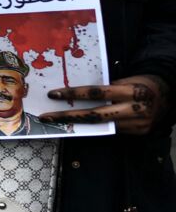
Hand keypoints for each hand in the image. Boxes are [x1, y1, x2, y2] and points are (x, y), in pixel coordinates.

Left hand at [40, 75, 170, 134]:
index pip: (97, 92)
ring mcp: (138, 123)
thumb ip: (106, 88)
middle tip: (47, 117)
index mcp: (132, 90)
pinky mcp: (139, 132)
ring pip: (102, 125)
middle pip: (95, 115)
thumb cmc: (141, 82)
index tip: (54, 94)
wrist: (168, 94)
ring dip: (78, 124)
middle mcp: (135, 108)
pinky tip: (81, 125)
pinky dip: (96, 127)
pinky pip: (112, 130)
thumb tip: (77, 93)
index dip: (74, 93)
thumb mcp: (125, 79)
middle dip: (68, 116)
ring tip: (58, 122)